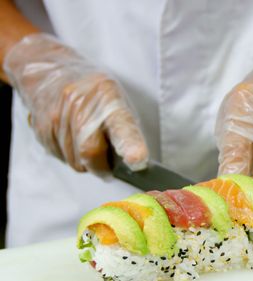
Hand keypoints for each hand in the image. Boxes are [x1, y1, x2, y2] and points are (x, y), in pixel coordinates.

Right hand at [3, 34, 147, 172]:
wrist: (47, 69)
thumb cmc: (91, 89)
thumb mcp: (115, 97)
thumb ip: (124, 128)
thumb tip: (130, 161)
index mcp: (107, 96)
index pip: (121, 125)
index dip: (130, 145)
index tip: (137, 160)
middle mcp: (80, 105)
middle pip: (90, 152)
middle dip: (101, 167)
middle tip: (108, 165)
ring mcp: (56, 116)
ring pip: (74, 161)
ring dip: (85, 161)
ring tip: (86, 140)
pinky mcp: (41, 128)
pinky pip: (60, 157)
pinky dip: (70, 155)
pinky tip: (71, 137)